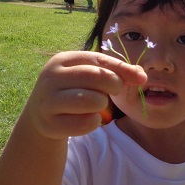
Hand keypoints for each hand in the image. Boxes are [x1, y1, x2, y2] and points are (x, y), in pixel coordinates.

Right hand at [22, 51, 146, 139]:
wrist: (42, 116)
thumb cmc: (75, 91)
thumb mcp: (91, 77)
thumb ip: (115, 73)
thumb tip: (141, 75)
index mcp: (62, 60)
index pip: (98, 60)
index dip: (123, 69)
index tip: (142, 78)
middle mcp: (51, 77)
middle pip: (95, 77)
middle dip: (114, 85)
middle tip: (115, 92)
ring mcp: (47, 101)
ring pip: (91, 101)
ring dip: (102, 104)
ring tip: (98, 104)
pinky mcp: (50, 124)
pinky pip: (86, 123)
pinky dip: (95, 122)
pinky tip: (90, 119)